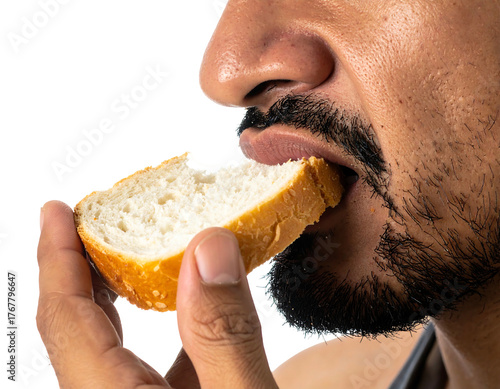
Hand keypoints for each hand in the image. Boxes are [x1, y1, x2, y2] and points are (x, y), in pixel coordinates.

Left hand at [37, 201, 278, 388]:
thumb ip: (224, 334)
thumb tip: (210, 248)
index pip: (67, 319)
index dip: (57, 257)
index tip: (57, 209)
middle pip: (80, 325)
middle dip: (86, 264)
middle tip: (98, 218)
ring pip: (111, 342)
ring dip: (124, 291)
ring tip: (142, 249)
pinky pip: (147, 361)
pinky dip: (167, 323)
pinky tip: (193, 305)